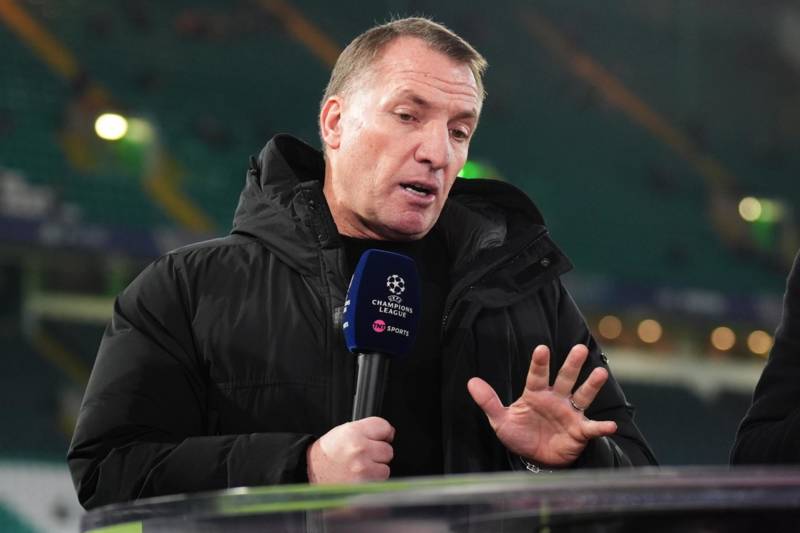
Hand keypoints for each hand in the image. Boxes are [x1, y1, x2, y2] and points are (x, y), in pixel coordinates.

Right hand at [307, 417, 394, 483]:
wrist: (311, 472)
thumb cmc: (328, 453)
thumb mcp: (344, 431)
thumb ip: (367, 429)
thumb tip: (389, 432)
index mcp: (354, 432)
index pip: (384, 426)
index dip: (383, 433)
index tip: (379, 438)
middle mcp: (359, 448)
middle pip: (388, 449)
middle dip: (378, 453)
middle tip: (364, 456)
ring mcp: (362, 468)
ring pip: (385, 467)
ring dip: (377, 469)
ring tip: (360, 467)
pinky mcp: (363, 484)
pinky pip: (379, 481)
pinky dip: (373, 481)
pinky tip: (359, 477)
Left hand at [467, 344, 616, 466]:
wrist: (535, 459)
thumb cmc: (520, 434)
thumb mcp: (501, 420)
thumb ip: (489, 402)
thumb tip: (471, 382)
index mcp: (535, 394)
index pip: (536, 375)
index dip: (539, 363)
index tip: (541, 348)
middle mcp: (555, 399)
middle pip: (564, 378)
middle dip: (572, 364)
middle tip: (579, 348)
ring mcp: (569, 413)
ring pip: (582, 395)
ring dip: (591, 385)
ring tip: (600, 373)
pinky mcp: (579, 431)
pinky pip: (591, 428)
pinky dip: (601, 427)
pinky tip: (610, 425)